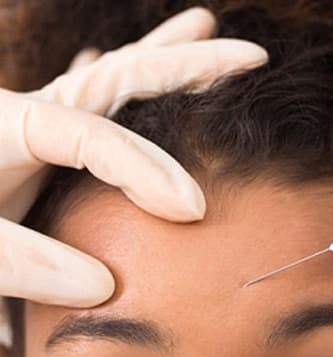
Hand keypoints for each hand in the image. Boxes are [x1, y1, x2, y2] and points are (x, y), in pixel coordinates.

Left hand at [0, 7, 267, 306]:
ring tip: (203, 33)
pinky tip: (126, 75)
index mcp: (11, 127)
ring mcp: (38, 130)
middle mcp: (33, 117)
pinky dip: (121, 93)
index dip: (149, 170)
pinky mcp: (36, 150)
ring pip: (114, 84)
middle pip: (123, 79)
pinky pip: (93, 114)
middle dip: (187, 68)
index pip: (97, 136)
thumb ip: (24, 263)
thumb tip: (104, 285)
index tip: (192, 208)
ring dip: (162, 63)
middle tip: (247, 54)